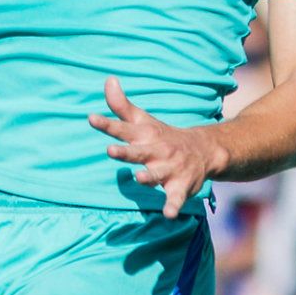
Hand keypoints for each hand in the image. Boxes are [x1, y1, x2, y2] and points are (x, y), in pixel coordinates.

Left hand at [88, 77, 225, 217]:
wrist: (204, 150)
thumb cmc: (162, 137)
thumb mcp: (143, 120)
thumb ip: (121, 106)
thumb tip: (108, 79)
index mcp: (146, 135)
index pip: (124, 128)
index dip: (107, 125)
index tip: (91, 119)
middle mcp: (157, 150)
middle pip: (139, 152)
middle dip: (126, 152)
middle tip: (110, 150)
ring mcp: (169, 169)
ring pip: (158, 174)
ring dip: (149, 177)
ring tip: (138, 178)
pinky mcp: (180, 187)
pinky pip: (176, 198)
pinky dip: (173, 206)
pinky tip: (169, 215)